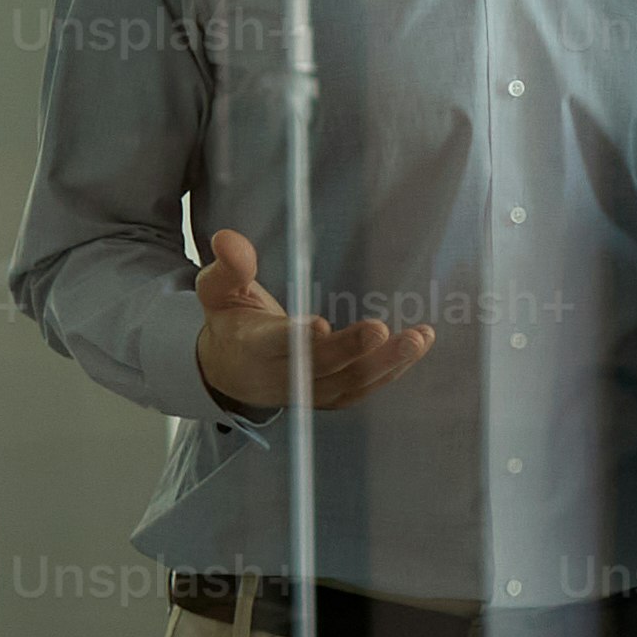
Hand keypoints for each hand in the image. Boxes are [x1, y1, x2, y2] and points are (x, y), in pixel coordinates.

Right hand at [190, 227, 436, 414]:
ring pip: (349, 382)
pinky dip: (390, 371)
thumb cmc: (231, 323)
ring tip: (419, 338)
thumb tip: (228, 238)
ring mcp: (309, 392)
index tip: (319, 325)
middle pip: (320, 367)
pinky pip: (362, 389)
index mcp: (253, 347)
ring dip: (386, 362)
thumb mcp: (217, 291)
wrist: (231, 373)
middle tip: (382, 330)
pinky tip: (415, 348)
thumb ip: (228, 267)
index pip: (275, 344)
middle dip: (352, 350)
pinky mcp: (331, 398)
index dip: (296, 339)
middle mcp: (282, 376)